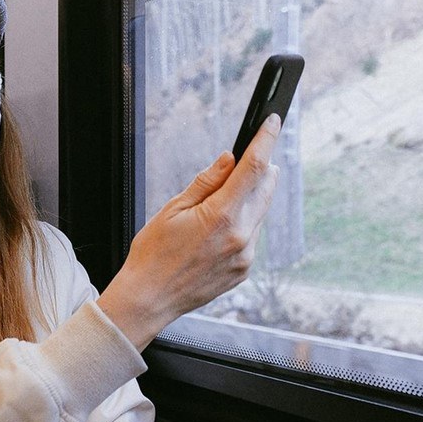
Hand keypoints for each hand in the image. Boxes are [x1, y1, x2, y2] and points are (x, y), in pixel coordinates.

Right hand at [98, 114, 282, 348]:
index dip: (265, 141)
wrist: (150, 298)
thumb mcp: (172, 209)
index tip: (272, 123)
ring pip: (260, 213)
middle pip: (265, 189)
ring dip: (250, 197)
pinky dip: (243, 222)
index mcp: (221, 217)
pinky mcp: (244, 269)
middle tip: (251, 155)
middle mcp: (241, 237)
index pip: (253, 168)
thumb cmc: (153, 254)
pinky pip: (252, 235)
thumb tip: (229, 159)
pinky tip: (218, 227)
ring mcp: (246, 256)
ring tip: (223, 198)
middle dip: (261, 168)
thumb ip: (205, 183)